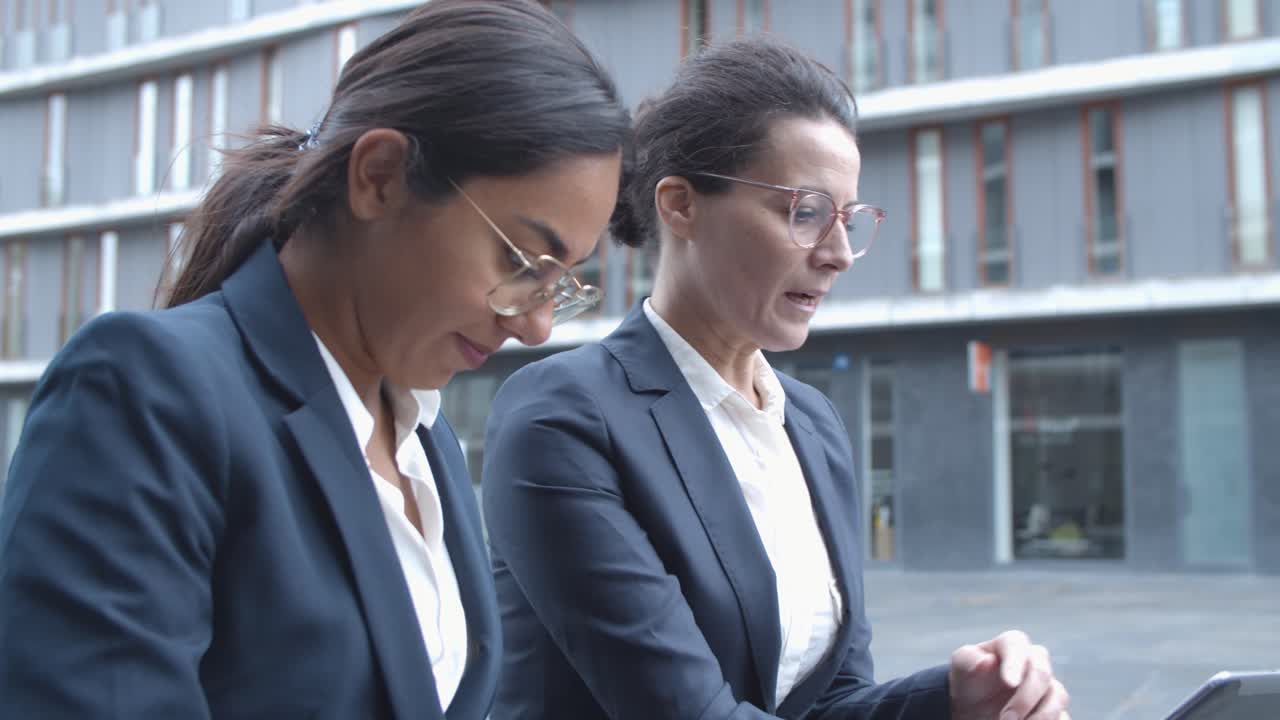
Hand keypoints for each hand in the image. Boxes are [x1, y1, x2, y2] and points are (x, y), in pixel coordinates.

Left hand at [948, 630, 1069, 719]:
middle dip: (1025, 697)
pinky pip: (1063, 717)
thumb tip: (988, 661)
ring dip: (1040, 716)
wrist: (975, 707)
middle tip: (1006, 718)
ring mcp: (1048, 687)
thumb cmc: (969, 681)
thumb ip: (969, 659)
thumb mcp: (961, 668)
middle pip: (1042, 672)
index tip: (1008, 682)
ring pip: (1058, 697)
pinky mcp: (1055, 709)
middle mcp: (1034, 662)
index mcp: (1010, 646)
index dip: (1015, 662)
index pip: (1016, 644)